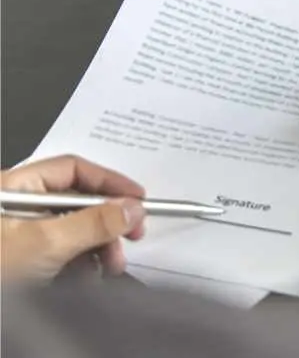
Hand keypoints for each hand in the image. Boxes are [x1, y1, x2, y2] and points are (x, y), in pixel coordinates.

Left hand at [1, 155, 145, 281]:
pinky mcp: (22, 260)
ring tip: (110, 266)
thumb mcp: (46, 243)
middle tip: (133, 235)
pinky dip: (81, 261)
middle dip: (107, 220)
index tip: (138, 198)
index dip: (109, 181)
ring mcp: (18, 234)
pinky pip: (62, 251)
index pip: (72, 170)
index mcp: (13, 187)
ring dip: (98, 246)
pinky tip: (89, 276)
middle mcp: (16, 205)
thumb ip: (94, 223)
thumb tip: (132, 208)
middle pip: (76, 200)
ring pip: (72, 229)